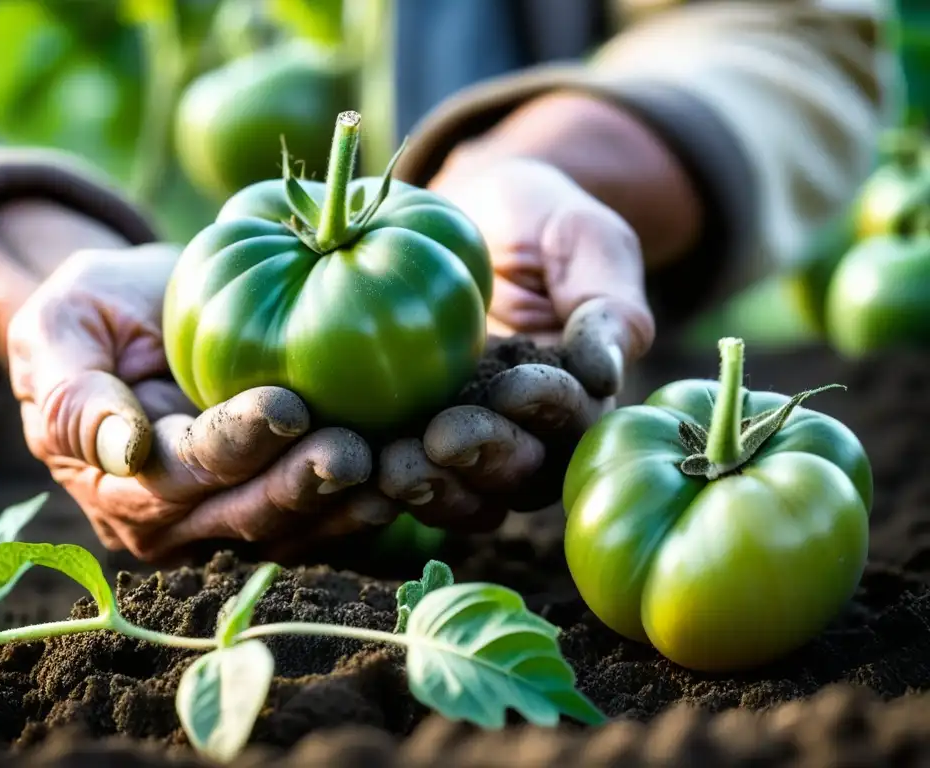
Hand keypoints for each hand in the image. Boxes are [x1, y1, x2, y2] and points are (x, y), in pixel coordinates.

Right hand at [1, 205, 384, 560]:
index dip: (233, 444)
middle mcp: (175, 520)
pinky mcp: (278, 508)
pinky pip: (324, 517)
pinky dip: (364, 499)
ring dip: (345, 504)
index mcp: (118, 483)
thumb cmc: (95, 314)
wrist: (141, 319)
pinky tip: (406, 470)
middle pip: (244, 512)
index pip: (181, 470)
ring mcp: (230, 521)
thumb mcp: (59, 330)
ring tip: (395, 467)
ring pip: (293, 528)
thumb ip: (74, 394)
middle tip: (354, 451)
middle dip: (300, 485)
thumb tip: (122, 450)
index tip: (286, 405)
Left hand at [375, 157, 656, 527]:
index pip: (573, 419)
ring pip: (464, 491)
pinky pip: (406, 475)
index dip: (547, 408)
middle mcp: (527, 433)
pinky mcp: (411, 437)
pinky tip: (356, 461)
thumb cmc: (540, 221)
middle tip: (442, 439)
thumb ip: (609, 307)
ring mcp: (467, 442)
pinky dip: (383, 481)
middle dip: (483, 459)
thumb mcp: (588, 242)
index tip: (514, 385)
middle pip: (518, 473)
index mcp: (578, 395)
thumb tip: (606, 376)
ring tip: (395, 466)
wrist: (471, 215)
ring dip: (434, 487)